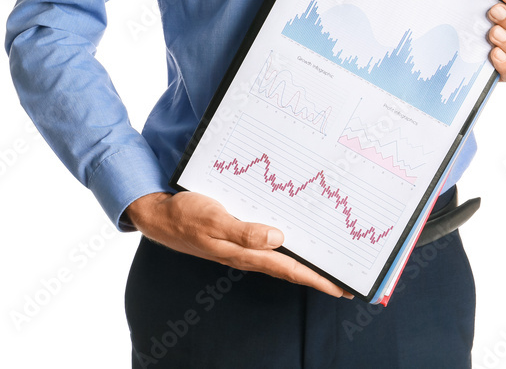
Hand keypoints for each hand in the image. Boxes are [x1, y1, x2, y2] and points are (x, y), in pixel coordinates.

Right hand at [125, 191, 350, 298]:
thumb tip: (277, 238)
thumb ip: (244, 231)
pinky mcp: (236, 237)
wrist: (160, 217)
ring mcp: (242, 247)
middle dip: (318, 275)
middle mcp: (247, 253)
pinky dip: (287, 246)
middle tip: (346, 280)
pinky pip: (267, 246)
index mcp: (245, 252)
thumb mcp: (213, 220)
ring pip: (281, 258)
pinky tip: (293, 240)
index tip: (343, 288)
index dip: (317, 279)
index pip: (290, 269)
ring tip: (328, 263)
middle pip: (291, 268)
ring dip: (305, 262)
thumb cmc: (185, 216)